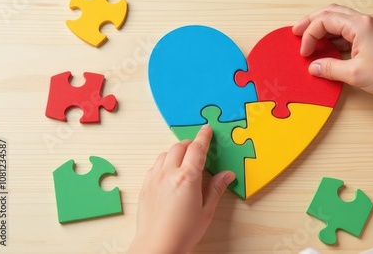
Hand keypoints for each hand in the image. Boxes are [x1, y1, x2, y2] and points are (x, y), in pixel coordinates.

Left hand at [128, 125, 235, 253]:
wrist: (157, 245)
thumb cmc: (183, 231)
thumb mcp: (206, 211)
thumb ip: (215, 189)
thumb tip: (227, 175)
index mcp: (187, 178)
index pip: (197, 149)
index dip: (203, 137)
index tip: (207, 129)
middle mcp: (169, 173)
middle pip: (179, 147)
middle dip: (190, 143)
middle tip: (198, 148)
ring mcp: (154, 178)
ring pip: (165, 154)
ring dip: (176, 152)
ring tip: (184, 160)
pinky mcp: (145, 186)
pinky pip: (155, 165)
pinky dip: (164, 163)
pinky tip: (169, 173)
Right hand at [292, 4, 372, 94]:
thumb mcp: (356, 74)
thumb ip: (331, 68)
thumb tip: (314, 67)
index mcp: (360, 25)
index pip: (325, 21)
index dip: (309, 35)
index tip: (304, 52)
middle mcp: (366, 21)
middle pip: (331, 12)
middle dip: (311, 22)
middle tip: (296, 32)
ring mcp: (371, 27)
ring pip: (340, 19)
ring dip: (323, 29)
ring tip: (311, 41)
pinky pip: (349, 30)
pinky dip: (335, 36)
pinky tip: (329, 49)